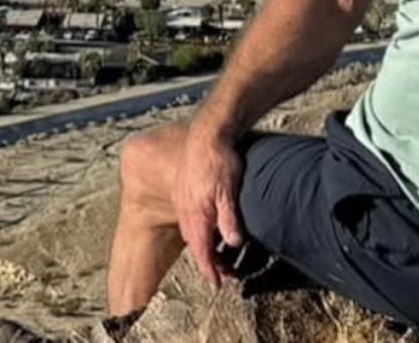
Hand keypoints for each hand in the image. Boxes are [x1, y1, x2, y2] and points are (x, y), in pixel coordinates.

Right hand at [172, 126, 246, 285]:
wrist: (206, 134)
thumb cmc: (219, 160)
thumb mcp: (228, 190)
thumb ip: (229, 218)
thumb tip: (233, 243)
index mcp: (197, 213)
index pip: (202, 249)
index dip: (209, 268)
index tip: (216, 283)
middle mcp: (187, 211)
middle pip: (197, 244)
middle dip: (210, 261)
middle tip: (225, 273)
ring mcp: (184, 201)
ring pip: (194, 232)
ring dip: (206, 246)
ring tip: (222, 255)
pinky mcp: (186, 192)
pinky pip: (191, 219)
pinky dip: (203, 230)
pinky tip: (212, 228)